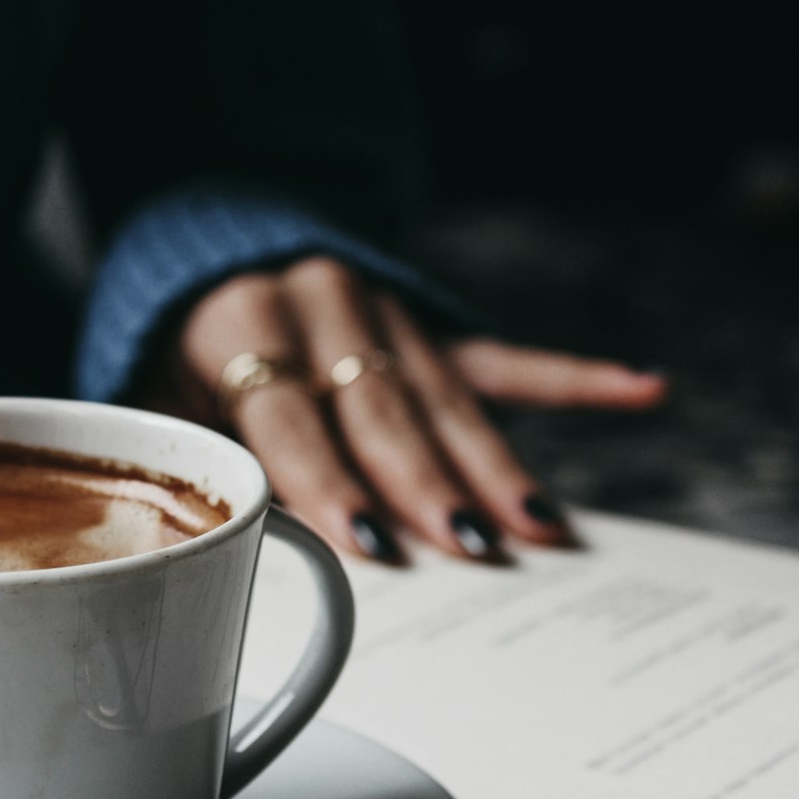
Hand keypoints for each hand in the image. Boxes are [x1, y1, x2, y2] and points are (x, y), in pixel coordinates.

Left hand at [136, 257, 666, 561]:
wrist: (214, 244)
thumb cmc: (183, 348)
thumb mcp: (155, 391)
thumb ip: (198, 456)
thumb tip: (231, 553)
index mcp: (246, 324)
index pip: (292, 418)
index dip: (328, 481)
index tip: (369, 542)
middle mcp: (326, 305)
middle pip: (384, 410)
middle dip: (426, 484)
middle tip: (471, 549)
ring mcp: (390, 311)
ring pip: (448, 397)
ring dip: (493, 465)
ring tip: (540, 526)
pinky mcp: (433, 323)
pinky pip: (506, 357)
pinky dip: (574, 379)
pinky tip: (643, 390)